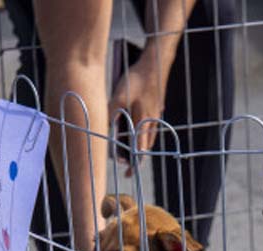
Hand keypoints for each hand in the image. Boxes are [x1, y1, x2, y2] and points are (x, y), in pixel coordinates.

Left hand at [109, 56, 166, 175]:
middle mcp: (151, 121)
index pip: (139, 150)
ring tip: (134, 155)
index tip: (128, 174)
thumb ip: (113, 113)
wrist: (155, 64)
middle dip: (138, 159)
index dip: (134, 163)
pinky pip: (151, 127)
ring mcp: (156, 115)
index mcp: (143, 121)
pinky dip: (145, 135)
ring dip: (141, 148)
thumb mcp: (119, 95)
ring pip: (149, 137)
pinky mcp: (156, 108)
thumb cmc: (136, 79)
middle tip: (130, 168)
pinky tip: (140, 132)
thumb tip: (106, 129)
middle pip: (146, 147)